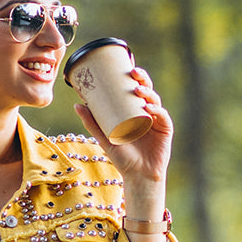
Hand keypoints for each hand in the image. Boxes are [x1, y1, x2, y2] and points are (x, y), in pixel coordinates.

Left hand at [73, 67, 172, 182]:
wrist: (137, 176)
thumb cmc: (122, 157)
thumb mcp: (104, 137)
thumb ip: (91, 122)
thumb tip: (76, 104)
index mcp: (136, 110)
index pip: (136, 88)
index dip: (135, 76)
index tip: (127, 65)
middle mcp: (148, 112)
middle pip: (147, 90)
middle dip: (142, 78)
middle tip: (132, 73)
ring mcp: (157, 120)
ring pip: (155, 100)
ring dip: (148, 92)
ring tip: (137, 90)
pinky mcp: (165, 130)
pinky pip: (162, 116)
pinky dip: (157, 110)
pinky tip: (149, 107)